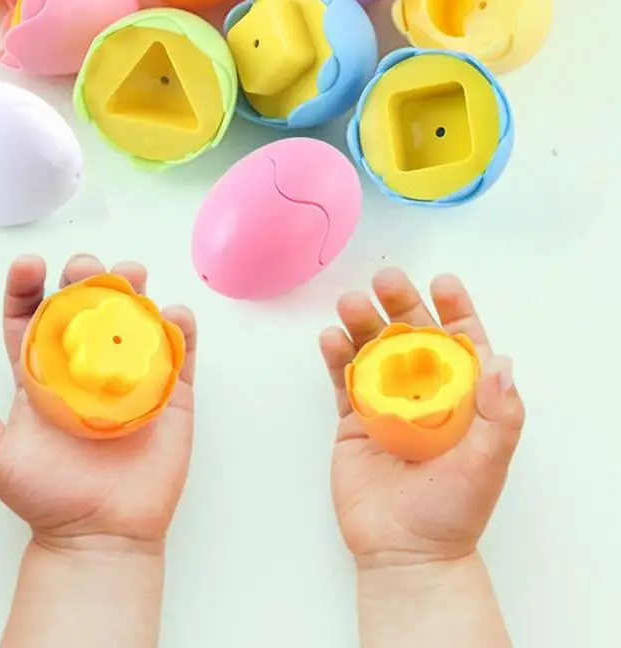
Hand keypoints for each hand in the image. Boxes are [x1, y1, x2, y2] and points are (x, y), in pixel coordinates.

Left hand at [0, 254, 195, 551]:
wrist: (102, 535)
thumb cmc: (46, 498)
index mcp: (44, 371)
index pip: (33, 316)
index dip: (29, 286)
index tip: (30, 266)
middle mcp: (87, 364)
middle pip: (86, 306)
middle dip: (86, 277)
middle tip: (86, 269)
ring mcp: (130, 373)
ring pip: (133, 316)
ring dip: (133, 288)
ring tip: (130, 276)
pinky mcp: (169, 391)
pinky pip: (178, 350)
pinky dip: (179, 325)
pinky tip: (170, 315)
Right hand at [320, 268, 523, 566]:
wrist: (404, 552)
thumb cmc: (453, 511)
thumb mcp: (488, 463)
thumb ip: (499, 414)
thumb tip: (502, 359)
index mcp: (461, 396)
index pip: (460, 341)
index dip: (453, 309)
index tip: (443, 282)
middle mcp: (424, 391)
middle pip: (412, 335)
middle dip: (400, 304)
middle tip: (386, 280)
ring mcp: (387, 402)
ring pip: (373, 350)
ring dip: (362, 323)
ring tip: (351, 303)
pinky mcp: (354, 419)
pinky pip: (344, 379)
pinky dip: (336, 355)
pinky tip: (330, 337)